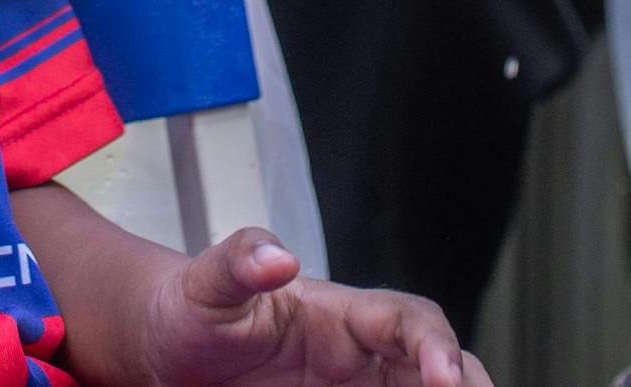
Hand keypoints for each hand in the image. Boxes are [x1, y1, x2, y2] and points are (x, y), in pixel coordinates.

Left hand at [137, 230, 485, 386]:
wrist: (164, 351)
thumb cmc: (192, 309)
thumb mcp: (204, 284)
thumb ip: (237, 262)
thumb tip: (276, 256)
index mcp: (341, 314)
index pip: (407, 319)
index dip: (434, 346)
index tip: (446, 378)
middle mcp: (361, 354)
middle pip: (437, 364)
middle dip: (466, 384)